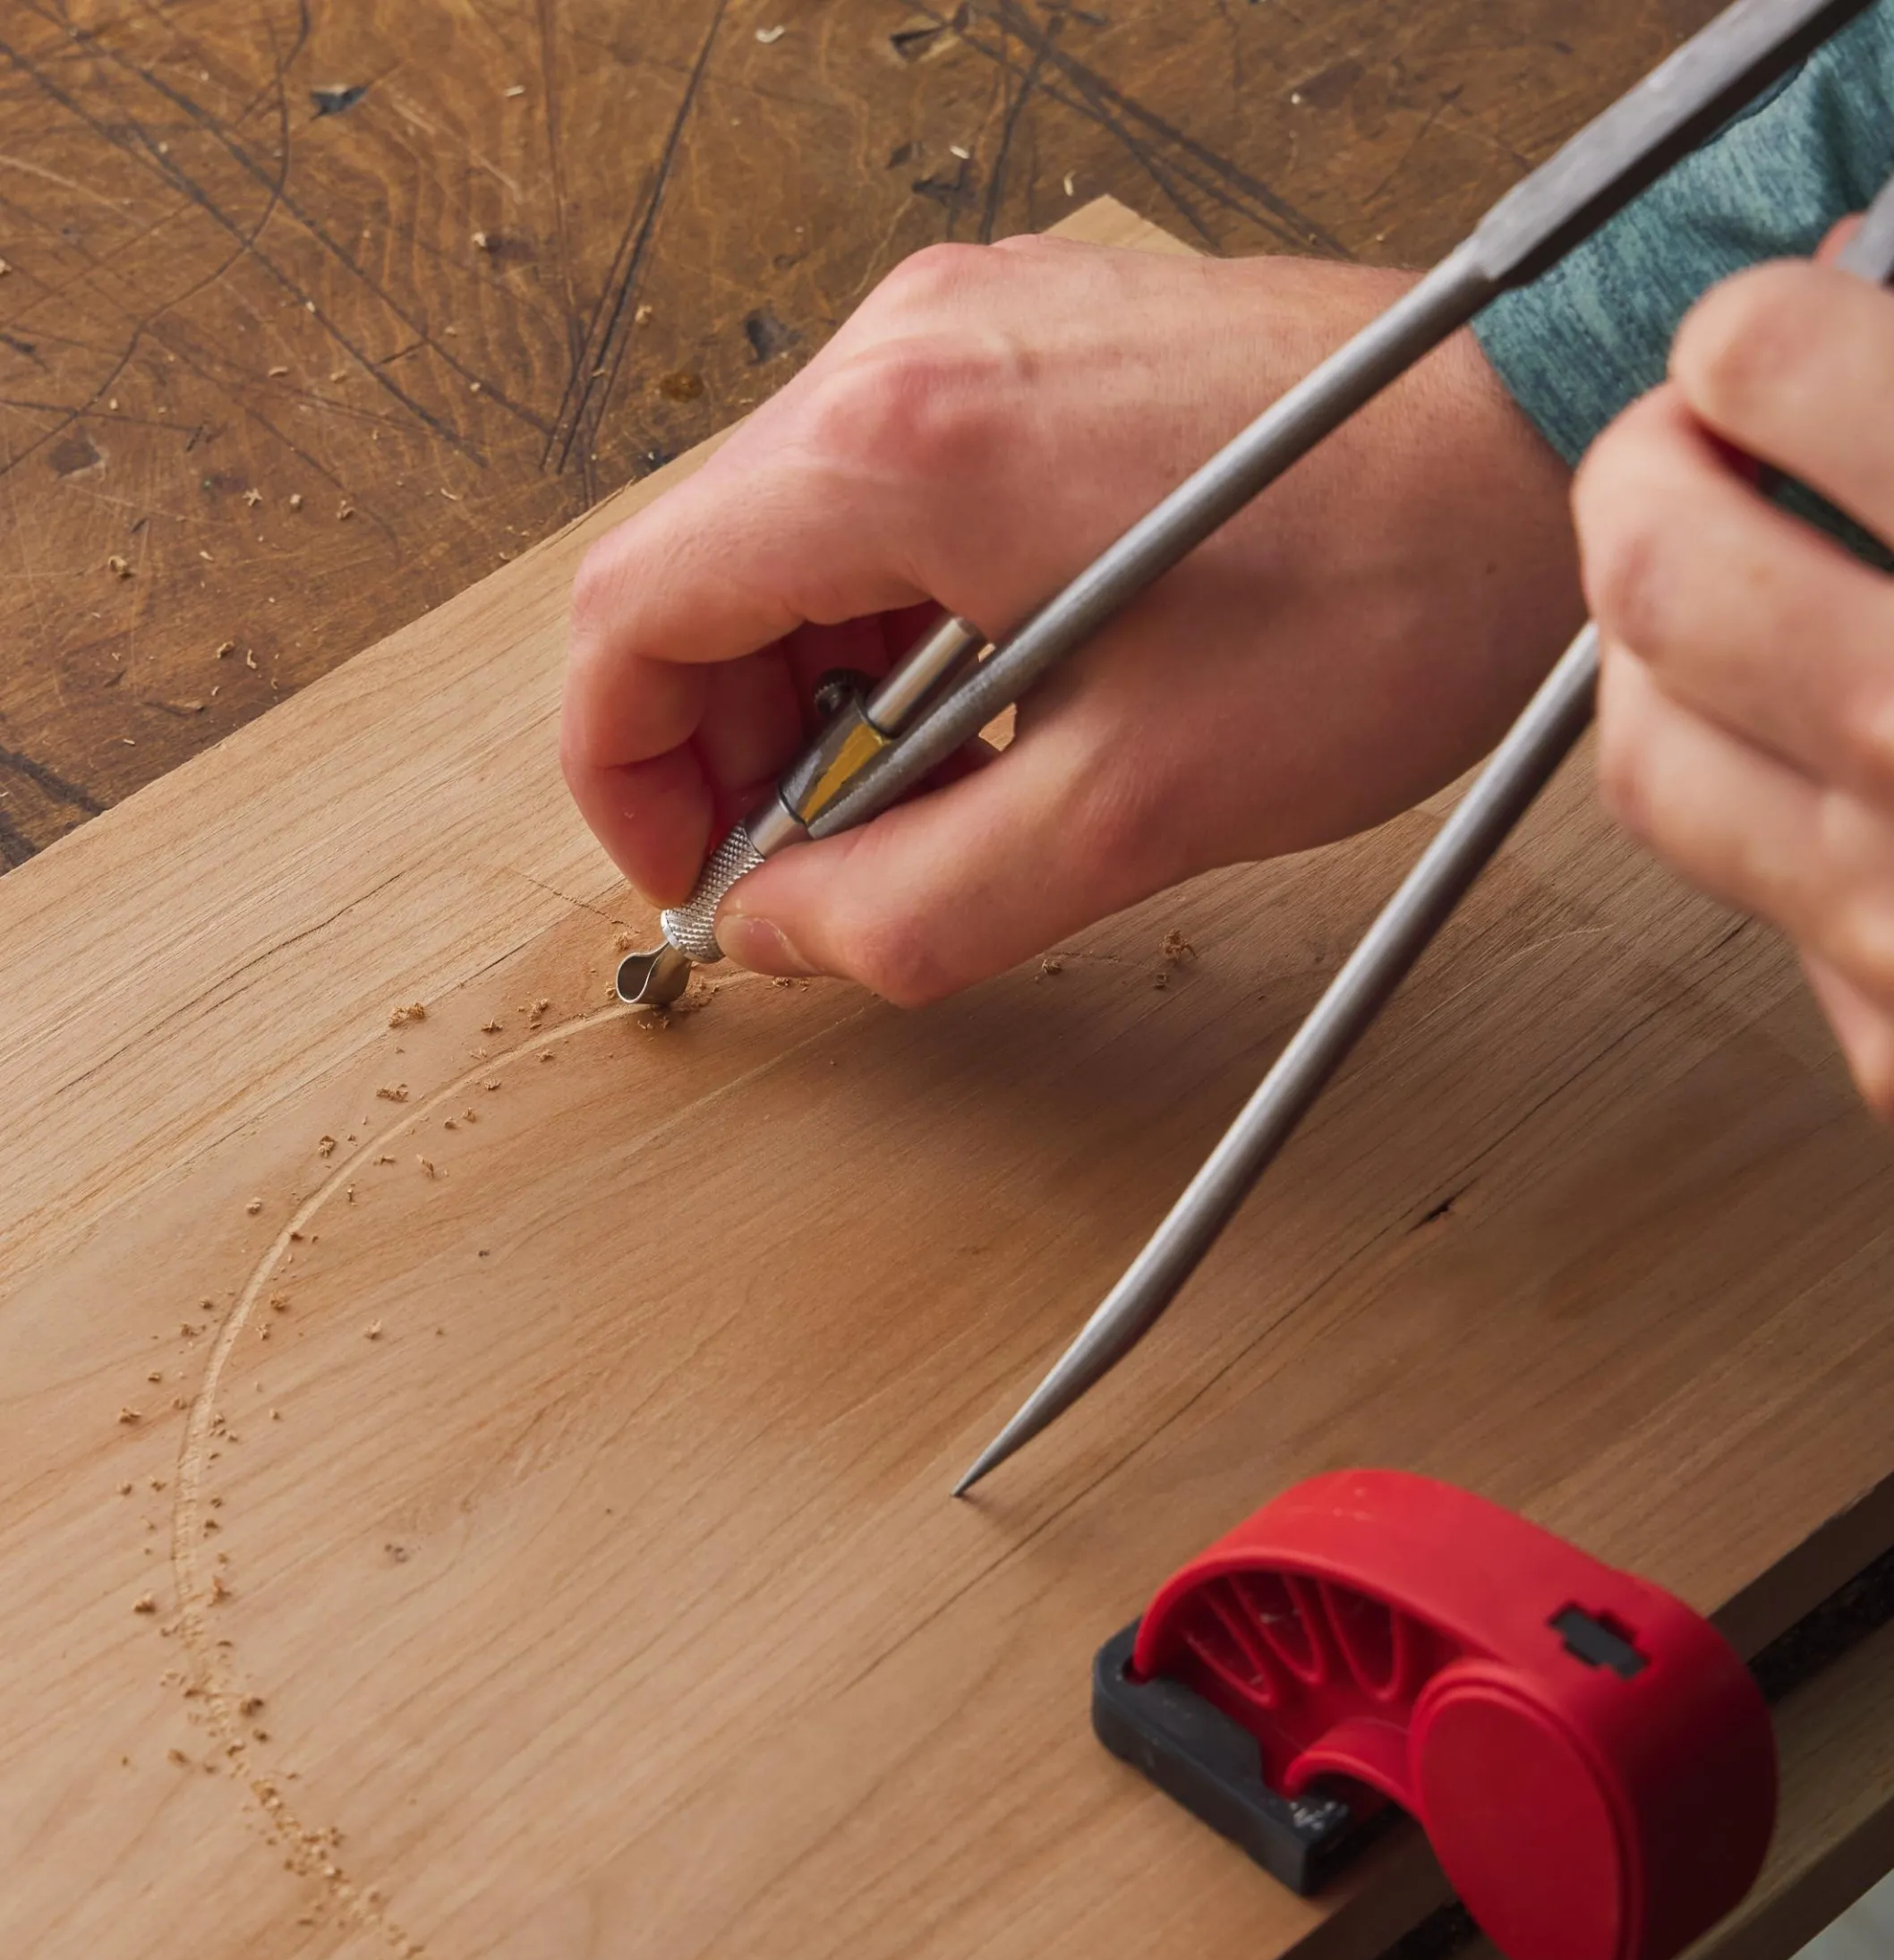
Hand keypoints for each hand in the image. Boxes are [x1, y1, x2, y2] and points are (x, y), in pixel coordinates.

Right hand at [565, 233, 1580, 1003]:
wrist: (1545, 447)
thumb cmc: (1388, 586)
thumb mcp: (1134, 811)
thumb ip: (918, 906)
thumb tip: (782, 931)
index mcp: (899, 447)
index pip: (633, 613)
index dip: (625, 773)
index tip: (692, 868)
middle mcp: (908, 352)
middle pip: (701, 575)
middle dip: (730, 745)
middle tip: (819, 862)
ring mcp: (971, 330)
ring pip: (789, 541)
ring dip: (819, 693)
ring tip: (929, 796)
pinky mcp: (1033, 346)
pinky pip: (888, 498)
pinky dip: (894, 623)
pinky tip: (987, 703)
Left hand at [1577, 248, 1893, 1115]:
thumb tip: (1863, 306)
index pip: (1786, 376)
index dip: (1753, 332)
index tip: (1758, 332)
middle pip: (1654, 574)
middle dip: (1649, 483)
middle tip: (1684, 453)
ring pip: (1652, 755)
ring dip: (1665, 656)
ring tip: (1731, 599)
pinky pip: (1750, 895)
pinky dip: (1764, 814)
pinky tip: (1829, 767)